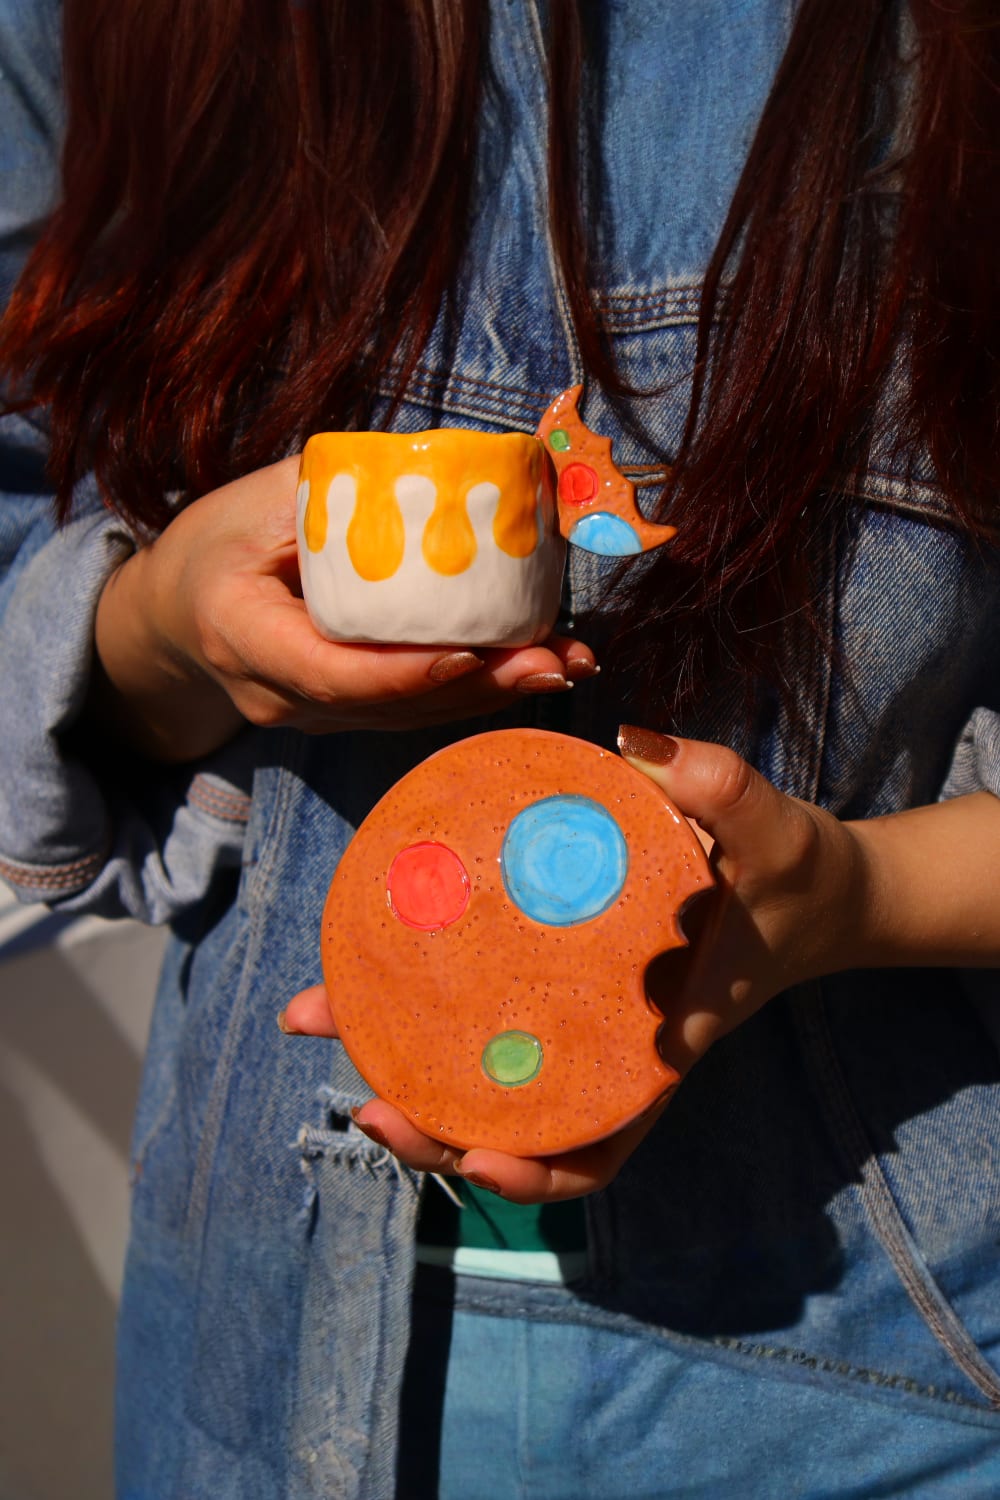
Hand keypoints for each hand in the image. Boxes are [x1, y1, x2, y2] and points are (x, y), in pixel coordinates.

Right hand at [90, 457, 596, 760]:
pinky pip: (409, 709)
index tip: (473, 651)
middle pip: (387, 705)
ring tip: (565, 664)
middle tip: (554, 661)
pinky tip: (532, 669)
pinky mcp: (341, 715)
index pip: (331, 670)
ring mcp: (309, 716)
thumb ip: (336, 491)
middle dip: (477, 688)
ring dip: (492, 694)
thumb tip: (445, 468)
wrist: (175, 610)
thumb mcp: (259, 499)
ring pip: (407, 716)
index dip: (406, 670)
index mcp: (242, 634)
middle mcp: (277, 694)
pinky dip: (473, 691)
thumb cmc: (218, 542)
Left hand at [281, 730, 870, 1201]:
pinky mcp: (572, 985)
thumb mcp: (776, 830)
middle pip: (516, 1129)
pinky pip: (497, 1014)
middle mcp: (616, 1054)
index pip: (598, 1148)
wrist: (822, 892)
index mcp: (663, 1049)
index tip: (475, 1154)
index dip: (534, 1172)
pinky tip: (384, 957)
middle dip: (431, 1132)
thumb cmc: (798, 877)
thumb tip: (637, 742)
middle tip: (357, 1101)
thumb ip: (721, 786)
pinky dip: (436, 1004)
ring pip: (490, 1078)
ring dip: (406, 1067)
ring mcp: (590, 1024)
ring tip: (325, 1017)